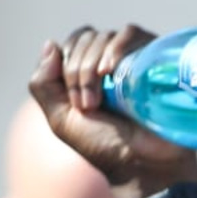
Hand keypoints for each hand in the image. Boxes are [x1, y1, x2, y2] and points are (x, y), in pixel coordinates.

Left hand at [29, 26, 196, 197]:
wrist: (143, 164)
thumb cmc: (104, 147)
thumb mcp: (61, 119)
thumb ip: (43, 85)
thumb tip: (50, 44)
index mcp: (89, 72)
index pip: (71, 44)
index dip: (67, 66)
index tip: (77, 104)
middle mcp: (111, 61)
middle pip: (86, 38)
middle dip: (78, 70)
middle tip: (89, 106)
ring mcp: (133, 58)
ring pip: (104, 36)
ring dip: (93, 64)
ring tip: (101, 100)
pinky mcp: (153, 57)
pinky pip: (130, 33)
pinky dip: (115, 46)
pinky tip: (110, 70)